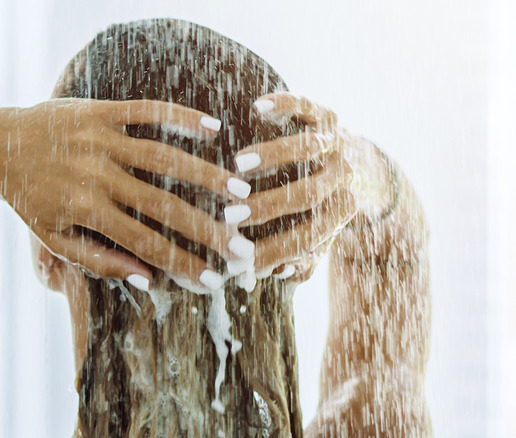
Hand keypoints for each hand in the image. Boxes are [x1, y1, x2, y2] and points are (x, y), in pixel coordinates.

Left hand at [0, 98, 253, 288]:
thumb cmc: (30, 199)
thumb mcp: (54, 238)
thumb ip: (99, 260)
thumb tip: (147, 277)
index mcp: (87, 210)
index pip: (145, 243)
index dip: (181, 263)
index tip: (214, 280)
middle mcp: (97, 174)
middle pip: (163, 205)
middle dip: (207, 229)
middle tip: (243, 246)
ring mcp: (100, 138)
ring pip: (163, 158)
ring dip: (205, 174)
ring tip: (241, 191)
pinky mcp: (100, 110)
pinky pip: (146, 110)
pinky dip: (180, 117)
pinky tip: (213, 127)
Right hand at [228, 93, 356, 281]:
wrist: (345, 160)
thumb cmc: (309, 208)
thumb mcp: (305, 234)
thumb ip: (292, 257)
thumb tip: (271, 272)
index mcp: (339, 212)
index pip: (308, 236)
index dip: (274, 249)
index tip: (238, 256)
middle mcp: (342, 176)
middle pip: (308, 195)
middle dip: (267, 206)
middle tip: (230, 214)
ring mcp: (335, 141)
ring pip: (308, 148)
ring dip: (273, 157)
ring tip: (238, 166)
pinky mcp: (322, 112)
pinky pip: (305, 105)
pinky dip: (283, 104)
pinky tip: (257, 108)